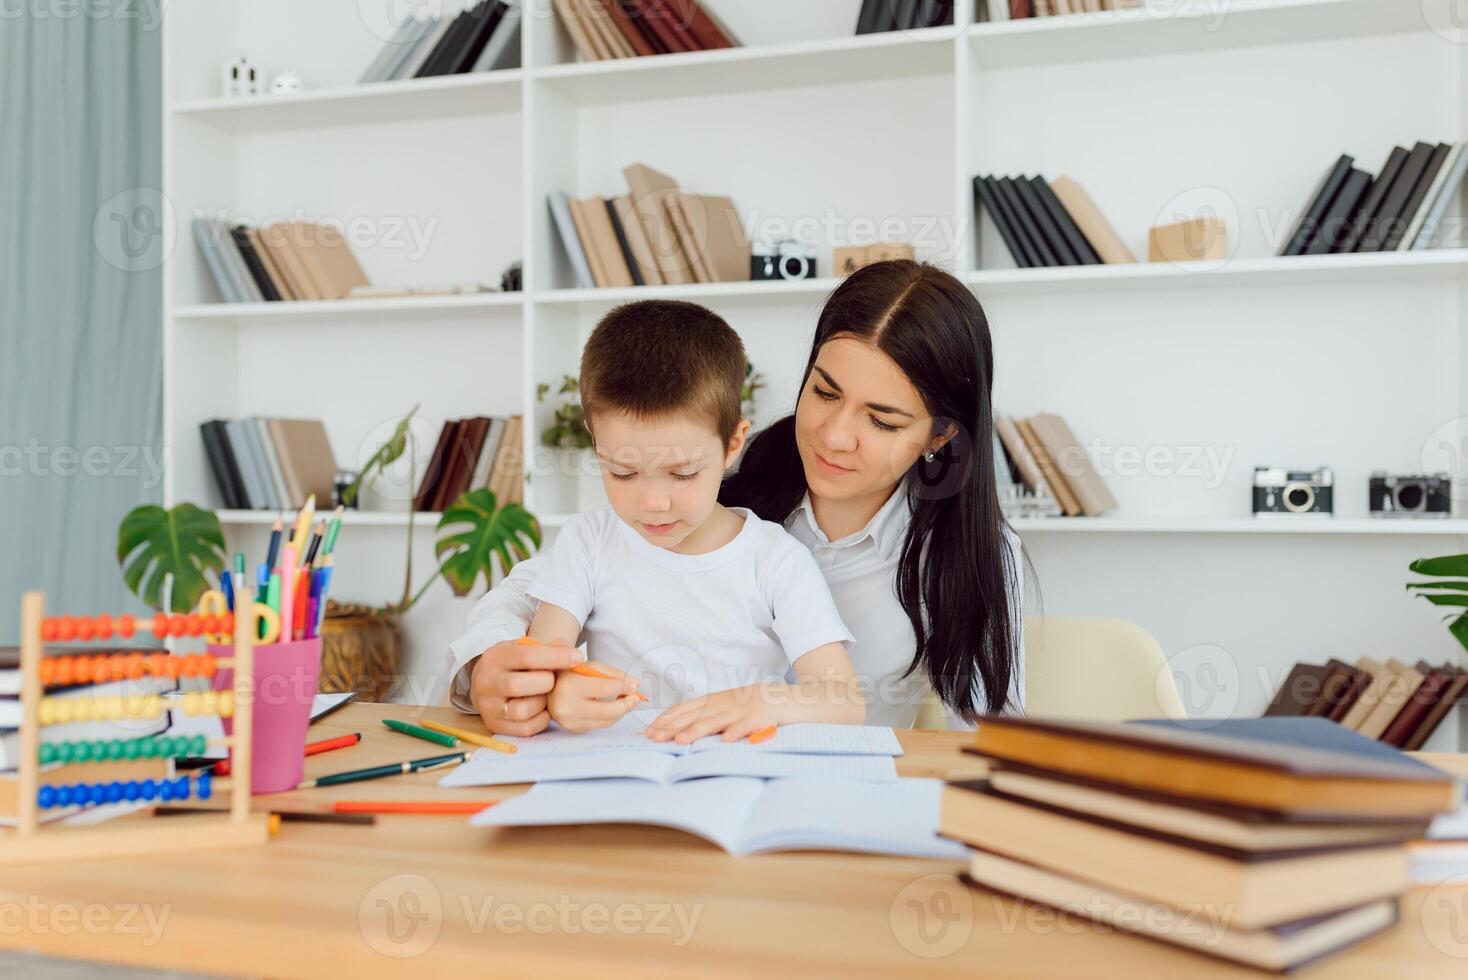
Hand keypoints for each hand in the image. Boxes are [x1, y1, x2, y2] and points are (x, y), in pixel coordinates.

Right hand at [470, 637, 584, 736]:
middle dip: (546, 682)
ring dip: (543, 703)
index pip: (525, 656)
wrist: (484, 684)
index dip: (555, 657)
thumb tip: (570, 652)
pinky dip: (541, 719)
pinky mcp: (496, 726)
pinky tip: (543, 709)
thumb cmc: (510, 664)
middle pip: (518, 685)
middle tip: (555, 680)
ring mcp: (489, 708)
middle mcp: (487, 683)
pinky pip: (525, 728)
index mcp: (494, 658)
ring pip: (521, 710)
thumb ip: (545, 648)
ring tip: (546, 695)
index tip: (577, 657)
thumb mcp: (521, 649)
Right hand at [546, 662, 643, 733]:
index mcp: (568, 686)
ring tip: (628, 700)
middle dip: (626, 705)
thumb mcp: (587, 666)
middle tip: (637, 698)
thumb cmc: (570, 674)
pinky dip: (610, 717)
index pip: (602, 689)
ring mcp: (569, 722)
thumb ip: (611, 674)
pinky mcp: (574, 729)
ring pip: (605, 721)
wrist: (546, 688)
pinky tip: (614, 707)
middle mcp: (566, 707)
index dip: (622, 687)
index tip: (635, 685)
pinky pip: (599, 725)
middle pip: (606, 711)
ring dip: (621, 712)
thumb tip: (634, 684)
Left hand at [644, 684, 782, 743]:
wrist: (785, 697)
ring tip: (680, 740)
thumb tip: (678, 729)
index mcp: (714, 700)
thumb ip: (706, 714)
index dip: (667, 719)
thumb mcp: (726, 705)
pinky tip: (725, 740)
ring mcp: (741, 710)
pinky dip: (736, 732)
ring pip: (715, 721)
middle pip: (695, 716)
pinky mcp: (759, 718)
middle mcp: (724, 704)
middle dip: (673, 727)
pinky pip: (746, 726)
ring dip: (697, 730)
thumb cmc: (752, 704)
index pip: (685, 708)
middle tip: (653, 737)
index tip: (649, 730)